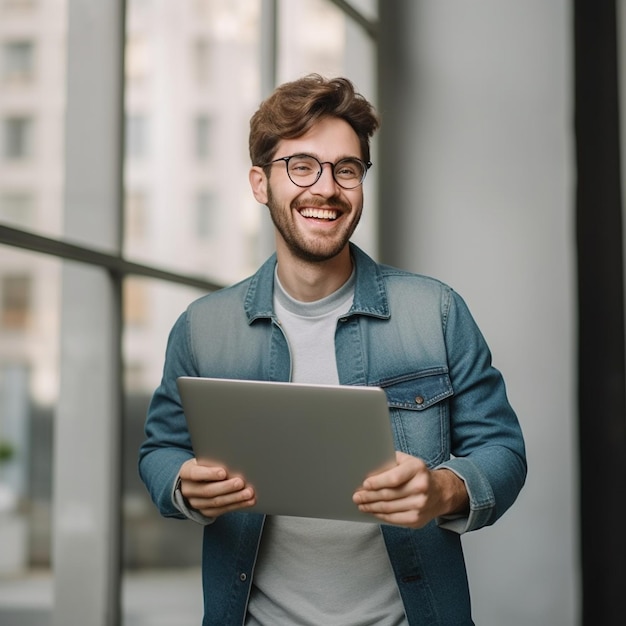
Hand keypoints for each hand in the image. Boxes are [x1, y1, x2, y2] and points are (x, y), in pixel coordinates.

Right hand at [178, 458, 255, 517]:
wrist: (193, 482)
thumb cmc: (202, 466)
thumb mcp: (202, 460)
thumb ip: (212, 461)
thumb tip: (232, 459)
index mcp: (186, 473)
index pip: (195, 474)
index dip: (209, 474)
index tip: (223, 472)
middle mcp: (188, 490)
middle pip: (208, 491)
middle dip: (226, 487)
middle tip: (240, 482)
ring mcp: (196, 503)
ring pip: (216, 502)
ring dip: (235, 498)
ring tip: (248, 493)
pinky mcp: (206, 511)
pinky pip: (222, 510)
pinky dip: (237, 505)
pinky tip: (248, 501)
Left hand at [352, 451, 468, 527]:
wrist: (440, 492)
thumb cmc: (417, 473)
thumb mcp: (406, 461)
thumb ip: (389, 462)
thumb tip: (368, 470)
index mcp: (417, 468)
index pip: (393, 478)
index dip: (377, 482)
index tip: (364, 484)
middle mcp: (421, 487)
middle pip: (388, 495)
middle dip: (368, 496)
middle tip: (356, 496)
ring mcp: (420, 505)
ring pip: (389, 508)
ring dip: (371, 507)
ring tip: (361, 504)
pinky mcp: (417, 519)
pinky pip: (393, 519)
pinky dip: (380, 515)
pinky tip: (372, 511)